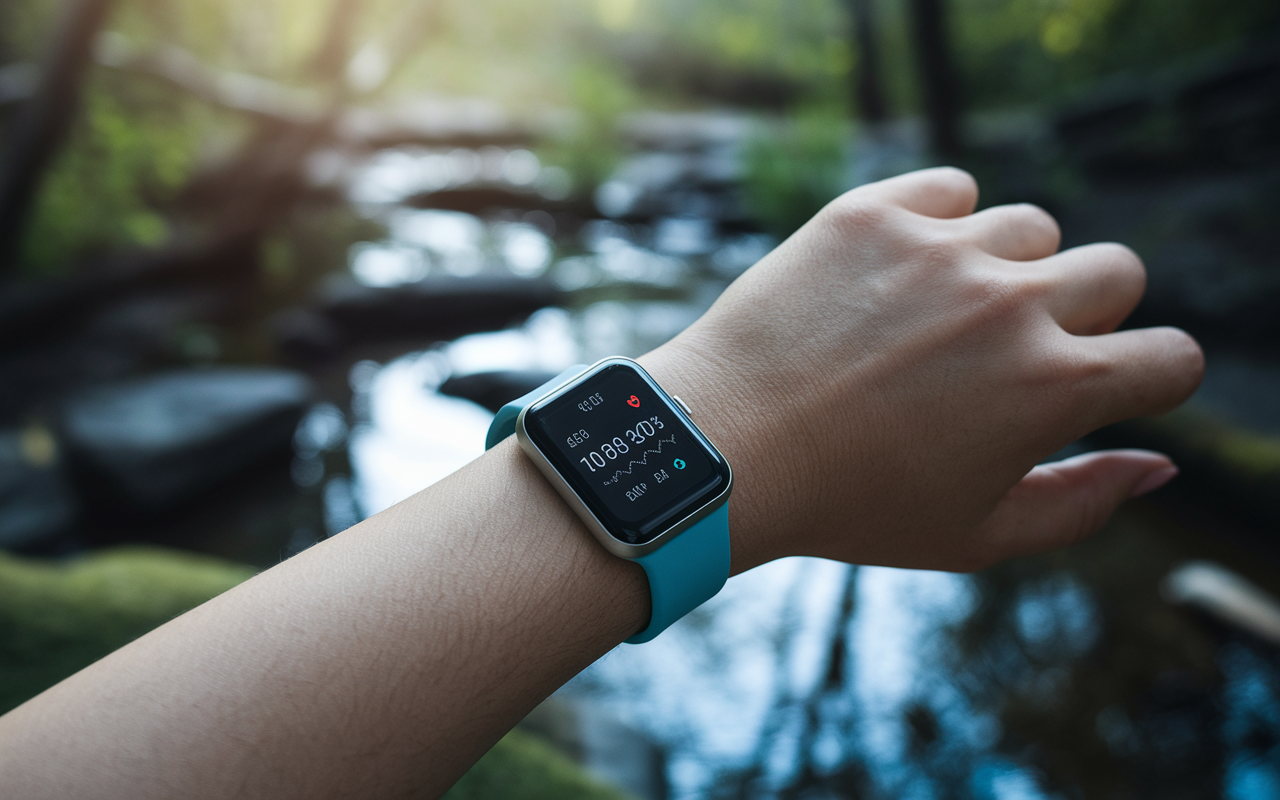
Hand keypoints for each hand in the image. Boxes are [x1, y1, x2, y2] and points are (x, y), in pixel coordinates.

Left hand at [644, 167, 1202, 572]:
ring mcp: (940, 250)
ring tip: (944, 316)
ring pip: (1031, 226)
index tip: (1100, 389)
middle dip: (1090, 315)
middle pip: (1117, 272)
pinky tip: (902, 271)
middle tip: (1016, 352)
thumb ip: (1084, 505)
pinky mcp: (873, 213)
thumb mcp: (976, 536)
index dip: (1148, 381)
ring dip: (1010, 267)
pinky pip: (951, 187)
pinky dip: (943, 221)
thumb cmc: (848, 507)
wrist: (721, 452)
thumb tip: (1159, 463)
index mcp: (1051, 389)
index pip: (1172, 358)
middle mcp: (1009, 305)